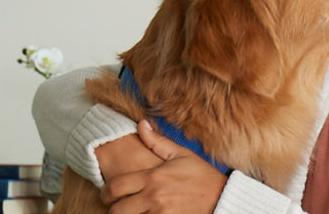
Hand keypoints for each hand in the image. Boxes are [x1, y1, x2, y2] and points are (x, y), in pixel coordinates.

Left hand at [102, 121, 227, 213]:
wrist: (223, 197)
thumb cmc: (202, 176)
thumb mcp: (181, 155)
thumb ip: (157, 142)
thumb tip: (141, 124)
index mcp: (153, 178)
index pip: (115, 187)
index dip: (105, 192)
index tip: (108, 194)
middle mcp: (153, 197)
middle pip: (117, 210)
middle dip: (114, 208)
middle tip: (117, 205)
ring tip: (131, 211)